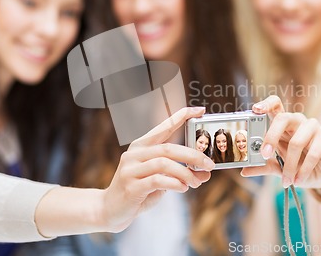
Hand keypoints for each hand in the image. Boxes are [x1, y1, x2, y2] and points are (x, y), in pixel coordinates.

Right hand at [101, 107, 214, 231]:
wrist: (111, 211)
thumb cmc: (138, 192)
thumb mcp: (162, 180)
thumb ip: (181, 173)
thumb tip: (206, 173)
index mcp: (142, 146)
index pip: (164, 126)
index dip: (182, 116)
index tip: (200, 110)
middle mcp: (134, 154)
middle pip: (168, 148)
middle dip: (192, 155)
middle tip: (209, 164)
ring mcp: (130, 169)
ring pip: (164, 164)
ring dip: (185, 173)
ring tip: (196, 182)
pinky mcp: (131, 186)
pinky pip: (157, 180)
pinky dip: (175, 183)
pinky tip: (182, 188)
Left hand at [241, 96, 320, 188]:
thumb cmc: (299, 165)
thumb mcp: (278, 166)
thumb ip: (263, 166)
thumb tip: (244, 171)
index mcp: (283, 124)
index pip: (276, 105)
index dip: (266, 104)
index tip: (255, 110)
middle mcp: (298, 121)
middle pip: (283, 118)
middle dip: (271, 137)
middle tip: (264, 155)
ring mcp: (313, 127)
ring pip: (297, 142)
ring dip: (289, 165)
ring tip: (286, 180)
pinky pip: (313, 153)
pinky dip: (303, 170)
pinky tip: (298, 179)